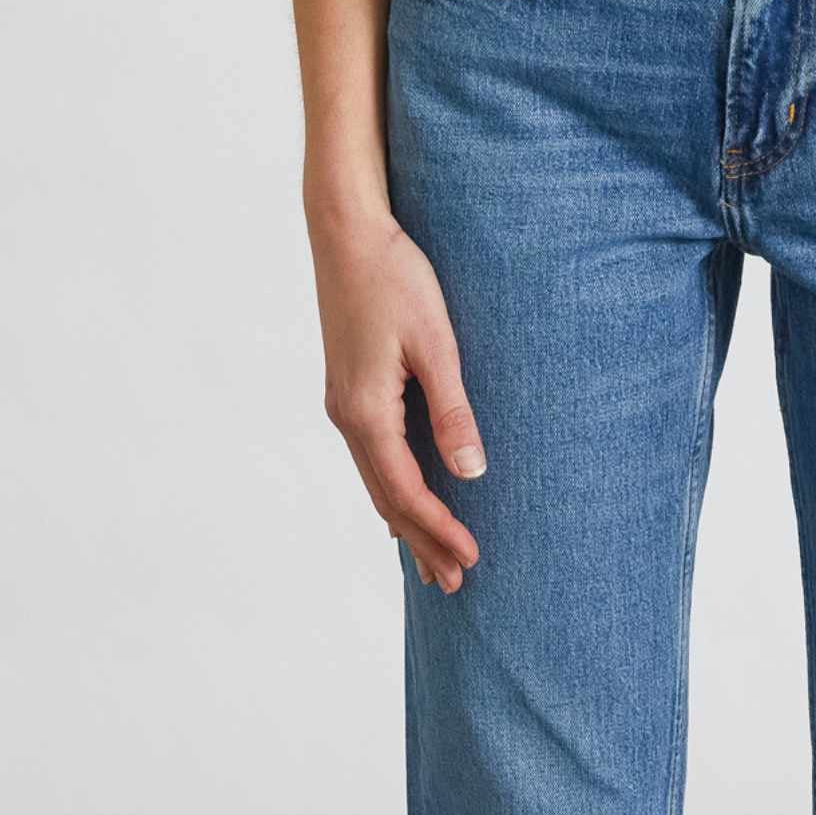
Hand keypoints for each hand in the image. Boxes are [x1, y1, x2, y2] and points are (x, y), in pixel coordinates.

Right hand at [310, 200, 485, 590]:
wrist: (347, 231)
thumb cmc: (396, 277)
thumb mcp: (436, 343)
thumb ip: (452, 410)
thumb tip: (472, 473)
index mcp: (366, 411)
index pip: (405, 491)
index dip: (439, 529)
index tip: (473, 558)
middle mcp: (346, 416)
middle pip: (386, 498)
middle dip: (421, 540)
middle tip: (456, 582)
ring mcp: (342, 404)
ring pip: (375, 480)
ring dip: (405, 521)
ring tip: (432, 559)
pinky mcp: (348, 388)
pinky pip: (372, 457)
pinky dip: (392, 489)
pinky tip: (404, 500)